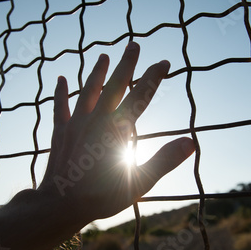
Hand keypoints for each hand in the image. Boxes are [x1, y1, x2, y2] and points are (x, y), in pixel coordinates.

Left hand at [39, 42, 194, 221]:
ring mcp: (76, 124)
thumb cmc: (101, 197)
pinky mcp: (60, 132)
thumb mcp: (140, 183)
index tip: (164, 62)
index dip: (153, 78)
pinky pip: (60, 107)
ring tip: (103, 56)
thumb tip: (191, 142)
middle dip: (126, 64)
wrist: (60, 205)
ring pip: (88, 90)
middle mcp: (97, 120)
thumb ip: (164, 160)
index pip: (141, 97)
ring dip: (97, 72)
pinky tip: (60, 79)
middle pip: (114, 85)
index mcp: (118, 130)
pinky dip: (60, 92)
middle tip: (134, 44)